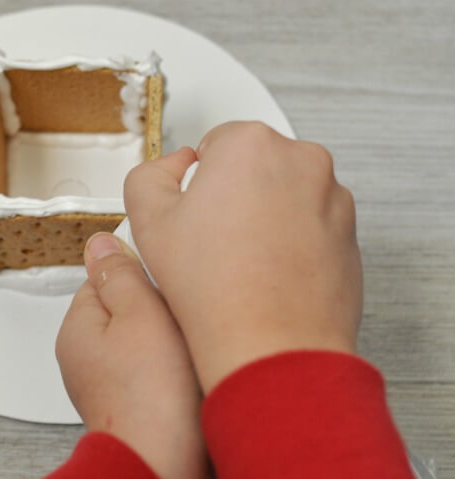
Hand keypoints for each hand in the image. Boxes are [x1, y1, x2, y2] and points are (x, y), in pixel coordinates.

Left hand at [56, 233, 208, 478]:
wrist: (163, 462)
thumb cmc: (152, 397)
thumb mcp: (139, 312)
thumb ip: (119, 273)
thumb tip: (100, 243)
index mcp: (78, 328)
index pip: (104, 276)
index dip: (140, 273)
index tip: (163, 281)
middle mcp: (86, 356)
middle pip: (126, 307)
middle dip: (156, 308)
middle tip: (177, 317)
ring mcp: (108, 380)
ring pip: (143, 337)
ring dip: (168, 337)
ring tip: (184, 347)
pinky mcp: (132, 400)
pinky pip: (152, 367)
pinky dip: (170, 366)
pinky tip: (185, 373)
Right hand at [125, 122, 361, 392]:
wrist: (271, 346)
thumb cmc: (216, 289)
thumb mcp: (147, 220)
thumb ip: (148, 175)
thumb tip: (173, 168)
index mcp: (251, 144)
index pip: (212, 145)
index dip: (195, 184)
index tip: (194, 217)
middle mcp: (301, 160)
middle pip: (251, 166)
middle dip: (232, 195)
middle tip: (213, 242)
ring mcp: (333, 197)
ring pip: (283, 195)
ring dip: (263, 217)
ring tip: (241, 263)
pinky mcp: (349, 232)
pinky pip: (310, 224)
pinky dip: (291, 240)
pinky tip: (268, 273)